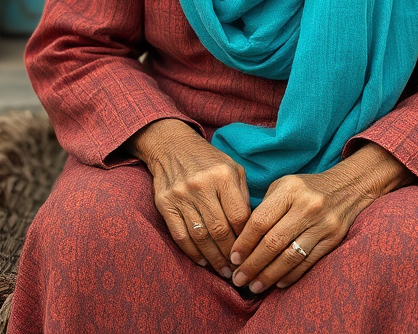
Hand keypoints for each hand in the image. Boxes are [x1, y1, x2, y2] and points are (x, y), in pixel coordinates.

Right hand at [127, 119, 250, 276]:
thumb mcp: (233, 168)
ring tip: (223, 271)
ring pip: (200, 236)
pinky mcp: (165, 204)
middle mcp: (202, 185)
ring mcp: (181, 195)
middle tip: (238, 269)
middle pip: (219, 230)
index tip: (250, 251)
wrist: (172, 146)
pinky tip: (203, 261)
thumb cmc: (209, 160)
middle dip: (230, 254)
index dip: (245, 237)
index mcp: (223, 175)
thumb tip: (252, 228)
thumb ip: (243, 195)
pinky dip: (192, 253)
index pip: (239, 216)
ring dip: (213, 259)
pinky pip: (180, 236)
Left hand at [229, 142, 411, 293]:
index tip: (233, 259)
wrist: (346, 188)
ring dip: (269, 276)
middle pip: (273, 242)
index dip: (244, 243)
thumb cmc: (305, 189)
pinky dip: (290, 276)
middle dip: (253, 265)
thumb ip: (264, 208)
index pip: (260, 221)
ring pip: (290, 257)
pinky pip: (307, 263)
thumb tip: (242, 241)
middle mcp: (306, 206)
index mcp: (289, 190)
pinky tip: (277, 283)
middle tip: (238, 279)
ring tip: (254, 287)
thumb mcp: (283, 187)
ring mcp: (322, 224)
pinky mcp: (333, 239)